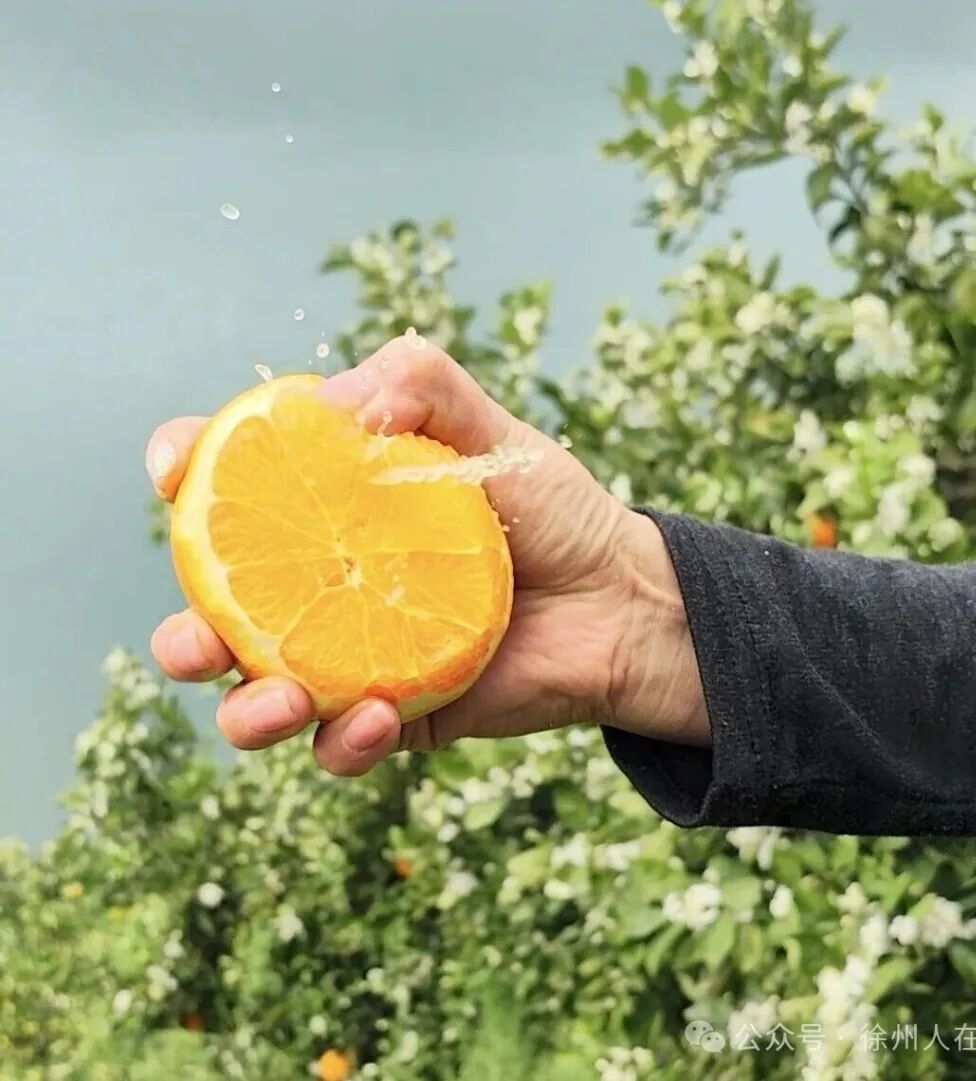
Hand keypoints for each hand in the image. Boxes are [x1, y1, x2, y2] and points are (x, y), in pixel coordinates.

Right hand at [145, 336, 707, 774]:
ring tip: (278, 701)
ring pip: (260, 697)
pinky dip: (342, 741)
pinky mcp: (394, 717)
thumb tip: (333, 404)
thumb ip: (423, 385)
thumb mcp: (494, 430)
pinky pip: (341, 744)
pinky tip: (374, 719)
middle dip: (187, 631)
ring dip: (246, 710)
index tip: (174, 469)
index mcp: (335, 506)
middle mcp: (328, 584)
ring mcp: (355, 656)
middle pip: (222, 612)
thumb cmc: (553, 509)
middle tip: (196, 638)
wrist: (620, 600)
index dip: (187, 470)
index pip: (234, 486)